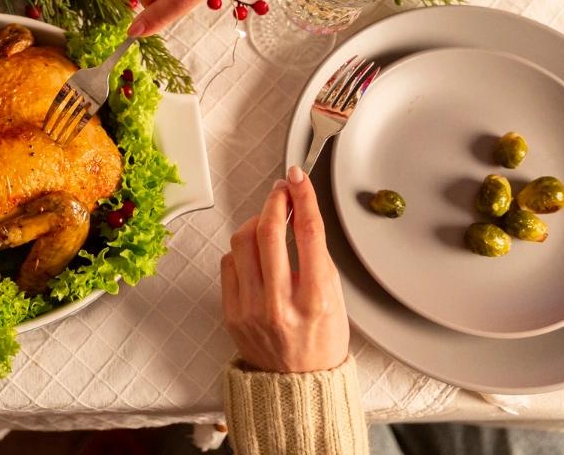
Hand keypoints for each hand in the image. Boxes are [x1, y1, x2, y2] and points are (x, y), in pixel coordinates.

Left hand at [221, 165, 349, 372]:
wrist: (297, 384)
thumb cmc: (320, 340)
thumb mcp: (335, 298)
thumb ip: (316, 257)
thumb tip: (298, 212)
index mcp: (315, 300)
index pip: (308, 233)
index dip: (302, 198)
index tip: (298, 179)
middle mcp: (280, 304)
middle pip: (268, 231)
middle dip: (274, 201)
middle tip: (281, 191)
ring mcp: (251, 309)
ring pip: (242, 242)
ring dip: (255, 221)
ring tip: (267, 222)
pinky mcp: (231, 313)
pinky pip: (228, 263)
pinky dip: (241, 250)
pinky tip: (254, 253)